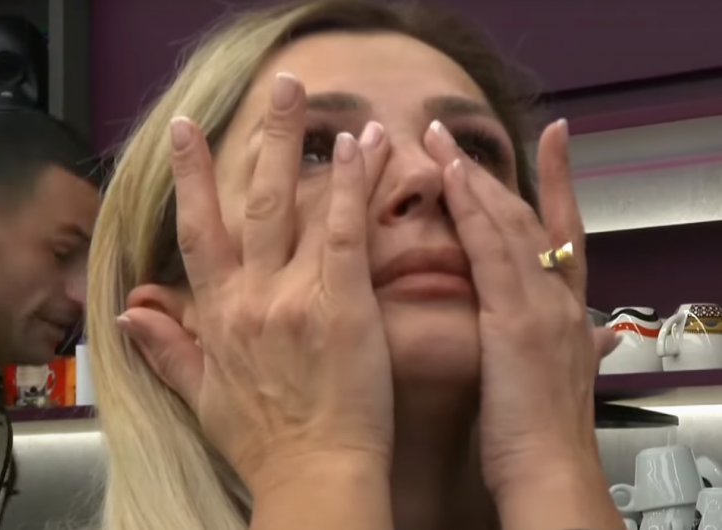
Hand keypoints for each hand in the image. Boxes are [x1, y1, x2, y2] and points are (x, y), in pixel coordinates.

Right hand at [117, 73, 392, 494]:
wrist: (313, 477)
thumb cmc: (264, 443)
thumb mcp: (201, 398)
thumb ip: (165, 351)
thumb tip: (128, 314)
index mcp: (220, 315)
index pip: (197, 231)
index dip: (190, 178)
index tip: (186, 134)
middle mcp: (252, 296)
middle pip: (249, 202)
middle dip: (258, 139)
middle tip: (276, 87)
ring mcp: (295, 296)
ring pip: (296, 206)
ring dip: (305, 146)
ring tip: (313, 99)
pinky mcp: (342, 305)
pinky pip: (343, 233)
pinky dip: (349, 186)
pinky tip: (359, 146)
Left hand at [425, 120, 620, 529]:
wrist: (551, 476)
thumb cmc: (538, 437)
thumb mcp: (554, 379)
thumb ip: (563, 346)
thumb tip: (581, 335)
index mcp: (567, 310)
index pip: (566, 232)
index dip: (558, 183)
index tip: (554, 140)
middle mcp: (560, 297)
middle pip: (530, 217)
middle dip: (496, 171)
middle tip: (457, 133)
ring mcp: (541, 304)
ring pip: (510, 223)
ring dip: (474, 176)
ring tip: (439, 138)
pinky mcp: (516, 319)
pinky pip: (492, 250)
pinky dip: (474, 209)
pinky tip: (452, 178)